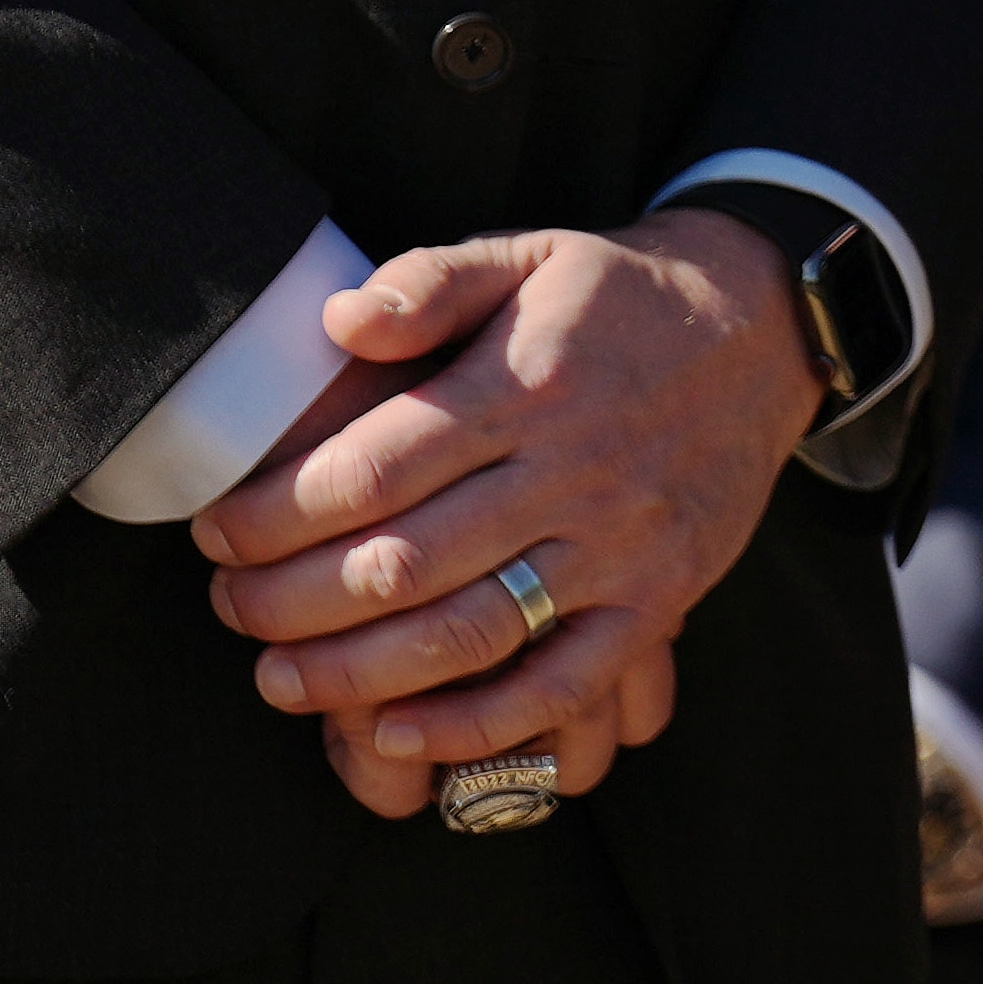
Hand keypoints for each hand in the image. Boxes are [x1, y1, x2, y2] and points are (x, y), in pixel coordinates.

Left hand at [190, 212, 823, 821]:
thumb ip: (429, 282)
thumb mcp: (526, 255)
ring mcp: (622, 544)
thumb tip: (339, 321)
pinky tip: (396, 729)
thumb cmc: (615, 300)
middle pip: (400, 562)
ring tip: (278, 677)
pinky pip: (562, 682)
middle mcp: (574, 469)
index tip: (217, 530)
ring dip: (354, 673)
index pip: (370, 471)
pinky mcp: (660, 600)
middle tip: (229, 606)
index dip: (273, 514)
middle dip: (288, 601)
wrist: (765, 330)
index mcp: (525, 384)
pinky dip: (477, 721)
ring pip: (469, 633)